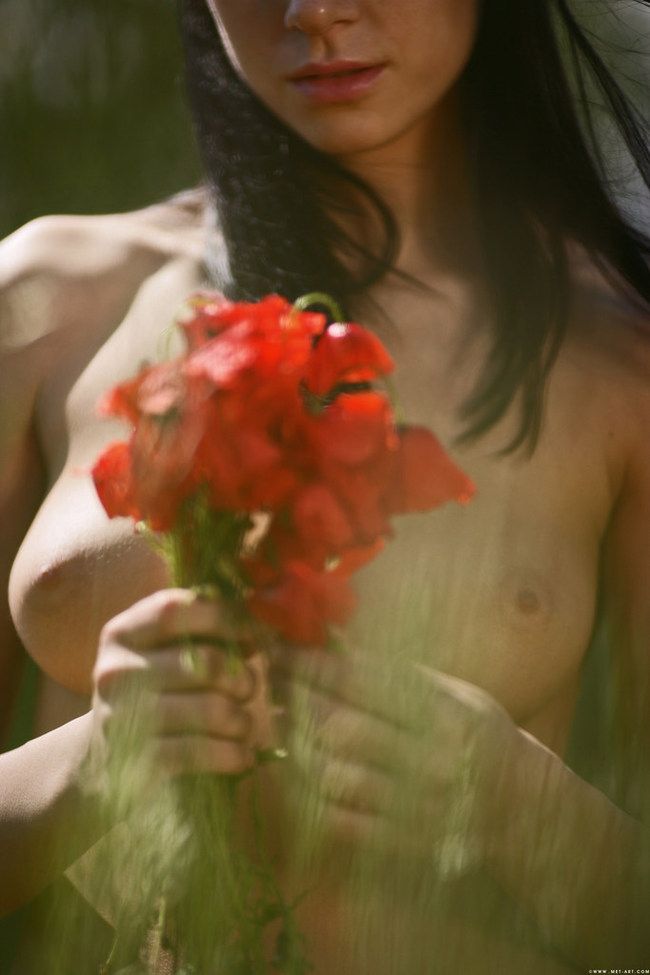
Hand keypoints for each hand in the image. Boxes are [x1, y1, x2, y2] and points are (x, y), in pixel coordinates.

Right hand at [88, 589, 274, 798]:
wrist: (106, 762)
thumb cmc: (156, 694)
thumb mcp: (166, 652)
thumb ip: (203, 630)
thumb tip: (259, 625)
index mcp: (122, 634)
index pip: (175, 610)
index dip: (223, 618)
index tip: (251, 637)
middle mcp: (115, 673)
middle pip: (206, 662)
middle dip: (242, 677)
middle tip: (248, 690)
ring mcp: (122, 720)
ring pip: (213, 709)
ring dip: (242, 720)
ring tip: (244, 726)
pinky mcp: (138, 766)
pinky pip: (206, 753)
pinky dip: (235, 755)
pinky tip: (241, 756)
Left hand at [273, 646, 520, 874]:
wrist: (521, 812)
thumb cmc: (479, 737)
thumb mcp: (455, 695)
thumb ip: (398, 675)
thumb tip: (332, 645)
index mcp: (449, 715)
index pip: (363, 683)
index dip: (313, 665)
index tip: (280, 651)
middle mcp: (434, 762)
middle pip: (340, 727)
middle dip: (295, 700)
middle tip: (271, 682)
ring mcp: (417, 808)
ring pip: (331, 774)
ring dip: (295, 744)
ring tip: (281, 720)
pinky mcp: (402, 844)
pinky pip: (337, 818)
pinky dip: (308, 789)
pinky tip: (297, 764)